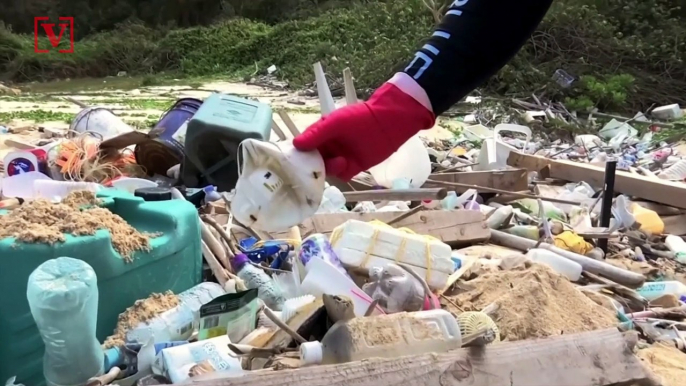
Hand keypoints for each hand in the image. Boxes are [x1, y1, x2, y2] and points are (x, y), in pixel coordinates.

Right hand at [293, 82, 434, 180]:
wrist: (387, 124)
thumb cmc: (359, 118)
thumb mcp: (335, 122)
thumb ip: (316, 134)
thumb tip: (295, 144)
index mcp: (321, 134)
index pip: (304, 147)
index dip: (299, 155)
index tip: (294, 162)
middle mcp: (328, 147)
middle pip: (314, 161)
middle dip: (313, 166)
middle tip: (316, 168)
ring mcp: (340, 157)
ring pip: (327, 170)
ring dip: (330, 168)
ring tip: (341, 161)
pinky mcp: (353, 166)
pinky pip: (341, 175)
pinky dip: (341, 173)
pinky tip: (346, 165)